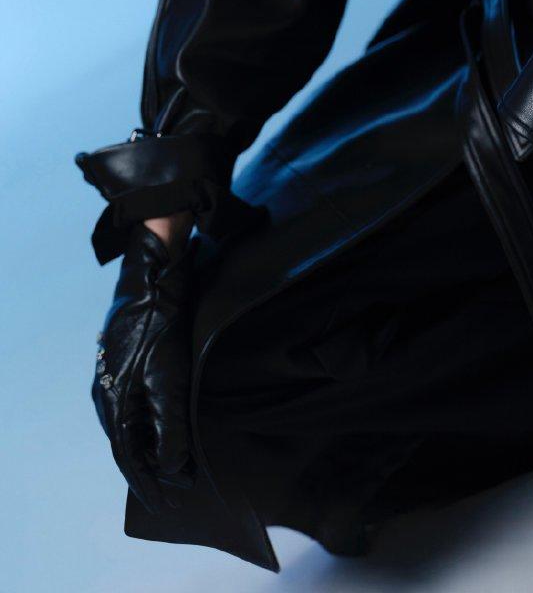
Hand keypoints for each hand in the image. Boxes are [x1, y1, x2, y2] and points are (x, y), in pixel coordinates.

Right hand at [92, 222, 197, 512]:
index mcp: (112, 402)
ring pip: (132, 423)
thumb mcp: (169, 378)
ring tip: (177, 461)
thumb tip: (171, 466)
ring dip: (153, 444)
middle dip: (151, 467)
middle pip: (127, 443)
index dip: (147, 482)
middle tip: (177, 487)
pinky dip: (152, 422)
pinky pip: (137, 403)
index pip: (126, 456)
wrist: (154, 277)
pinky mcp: (127, 360)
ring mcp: (114, 374)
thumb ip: (169, 425)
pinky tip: (168, 423)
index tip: (164, 504)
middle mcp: (107, 392)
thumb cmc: (161, 327)